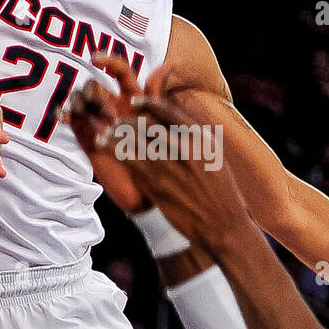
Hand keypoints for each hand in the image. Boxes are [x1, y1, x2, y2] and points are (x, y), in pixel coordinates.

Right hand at [64, 62, 149, 214]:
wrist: (146, 193)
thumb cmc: (160, 162)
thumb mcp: (163, 127)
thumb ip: (157, 100)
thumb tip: (162, 69)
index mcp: (134, 100)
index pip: (119, 71)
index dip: (107, 60)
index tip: (94, 60)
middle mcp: (114, 107)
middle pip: (95, 85)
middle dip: (96, 96)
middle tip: (108, 117)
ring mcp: (98, 121)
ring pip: (80, 99)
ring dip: (81, 105)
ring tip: (88, 122)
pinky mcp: (86, 137)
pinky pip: (71, 119)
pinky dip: (65, 114)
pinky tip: (64, 118)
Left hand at [107, 89, 250, 250]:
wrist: (224, 227)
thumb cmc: (219, 192)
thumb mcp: (213, 158)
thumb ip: (192, 139)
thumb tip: (165, 121)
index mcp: (202, 140)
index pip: (170, 113)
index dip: (149, 104)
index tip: (134, 101)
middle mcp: (186, 151)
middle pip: (147, 126)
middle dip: (126, 122)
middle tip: (114, 122)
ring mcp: (171, 170)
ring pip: (134, 143)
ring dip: (115, 136)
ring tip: (104, 134)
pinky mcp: (158, 188)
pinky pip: (131, 164)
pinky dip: (116, 153)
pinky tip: (106, 148)